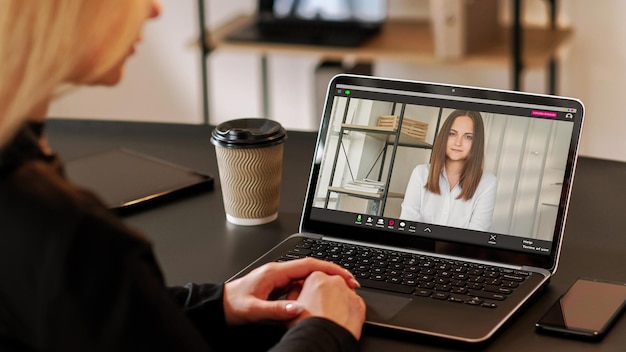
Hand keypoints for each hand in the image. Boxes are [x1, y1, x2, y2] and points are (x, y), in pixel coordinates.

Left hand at [223, 257, 359, 324]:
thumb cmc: (233, 305)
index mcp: (275, 271)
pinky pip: (300, 283)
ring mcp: (279, 278)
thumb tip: (298, 308)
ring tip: (341, 289)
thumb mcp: (254, 310)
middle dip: (333, 273)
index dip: (330, 269)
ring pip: (308, 275)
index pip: (309, 264)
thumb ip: (276, 309)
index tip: (345, 276)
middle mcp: (279, 271)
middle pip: (313, 267)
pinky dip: (315, 287)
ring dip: (325, 280)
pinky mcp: (278, 285)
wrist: (219, 305)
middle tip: (350, 283)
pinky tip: (321, 296)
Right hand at [289, 271, 365, 339]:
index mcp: (317, 277)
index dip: (311, 289)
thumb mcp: (290, 304)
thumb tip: (297, 288)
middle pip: (330, 284)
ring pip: (343, 293)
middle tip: (318, 308)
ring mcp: (350, 293)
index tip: (309, 297)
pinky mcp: (360, 306)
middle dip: (326, 293)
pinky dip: (348, 310)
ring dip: (338, 300)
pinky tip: (339, 319)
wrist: (324, 340)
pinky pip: (354, 304)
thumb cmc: (307, 326)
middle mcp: (335, 281)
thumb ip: (295, 290)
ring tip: (329, 316)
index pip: (314, 277)